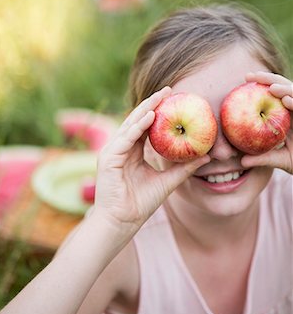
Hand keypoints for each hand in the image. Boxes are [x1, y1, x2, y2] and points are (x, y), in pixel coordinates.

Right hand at [93, 86, 209, 232]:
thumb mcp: (167, 182)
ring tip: (161, 96)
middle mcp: (121, 148)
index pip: (145, 127)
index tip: (174, 99)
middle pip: (137, 120)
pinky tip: (151, 115)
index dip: (158, 112)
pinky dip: (138, 126)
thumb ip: (183, 169)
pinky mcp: (109, 157)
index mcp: (131, 152)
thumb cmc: (140, 204)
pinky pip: (126, 137)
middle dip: (152, 104)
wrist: (122, 223)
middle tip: (169, 90)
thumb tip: (205, 157)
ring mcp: (113, 151)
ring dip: (146, 109)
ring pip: (131, 124)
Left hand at [241, 71, 292, 173]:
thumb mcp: (280, 160)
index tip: (244, 79)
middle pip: (283, 88)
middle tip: (250, 76)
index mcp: (286, 115)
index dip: (260, 84)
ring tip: (271, 89)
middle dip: (268, 79)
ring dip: (285, 89)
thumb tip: (241, 162)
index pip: (273, 94)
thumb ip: (262, 159)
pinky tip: (287, 101)